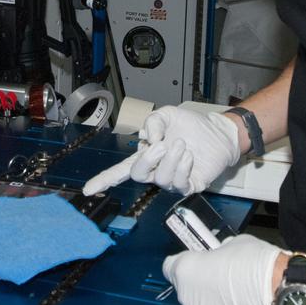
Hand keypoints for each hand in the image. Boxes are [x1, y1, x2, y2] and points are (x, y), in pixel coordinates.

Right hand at [81, 106, 240, 196]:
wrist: (217, 132)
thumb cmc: (191, 126)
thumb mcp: (166, 115)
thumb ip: (153, 122)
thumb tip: (148, 138)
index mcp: (146, 155)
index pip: (120, 171)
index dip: (104, 180)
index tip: (89, 189)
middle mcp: (156, 170)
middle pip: (137, 175)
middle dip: (148, 160)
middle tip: (162, 145)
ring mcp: (171, 180)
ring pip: (160, 178)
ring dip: (171, 158)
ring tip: (182, 144)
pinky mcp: (188, 185)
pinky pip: (179, 183)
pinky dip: (183, 167)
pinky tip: (189, 156)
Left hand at [163, 234, 285, 304]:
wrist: (278, 292)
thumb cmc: (257, 266)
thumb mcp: (232, 244)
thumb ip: (216, 253)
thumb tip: (218, 256)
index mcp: (186, 270)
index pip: (170, 266)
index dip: (184, 262)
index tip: (194, 262)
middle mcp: (188, 297)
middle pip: (186, 288)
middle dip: (199, 282)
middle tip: (220, 276)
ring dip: (210, 302)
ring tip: (232, 293)